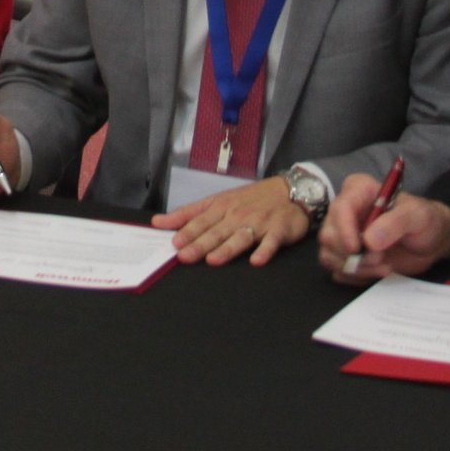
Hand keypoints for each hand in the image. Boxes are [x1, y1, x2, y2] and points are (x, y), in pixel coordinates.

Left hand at [152, 175, 307, 266]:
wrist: (290, 190)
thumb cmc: (250, 198)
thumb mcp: (218, 201)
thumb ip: (189, 213)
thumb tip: (158, 222)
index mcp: (222, 206)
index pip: (201, 220)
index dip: (188, 232)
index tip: (174, 243)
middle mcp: (238, 214)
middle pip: (217, 231)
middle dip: (200, 244)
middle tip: (185, 257)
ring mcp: (259, 222)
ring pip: (240, 237)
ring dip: (227, 248)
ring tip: (214, 260)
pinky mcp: (278, 230)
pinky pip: (271, 242)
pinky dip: (264, 251)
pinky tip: (256, 260)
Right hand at [318, 173, 449, 284]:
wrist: (431, 242)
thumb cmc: (425, 221)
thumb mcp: (417, 216)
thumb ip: (395, 223)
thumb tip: (369, 240)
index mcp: (359, 191)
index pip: (340, 208)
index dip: (344, 230)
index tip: (357, 248)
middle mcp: (345, 212)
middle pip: (328, 236)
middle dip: (353, 255)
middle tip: (380, 260)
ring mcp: (343, 235)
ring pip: (329, 256)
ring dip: (356, 268)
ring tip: (383, 266)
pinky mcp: (345, 256)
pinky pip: (338, 271)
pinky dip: (356, 276)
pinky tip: (376, 271)